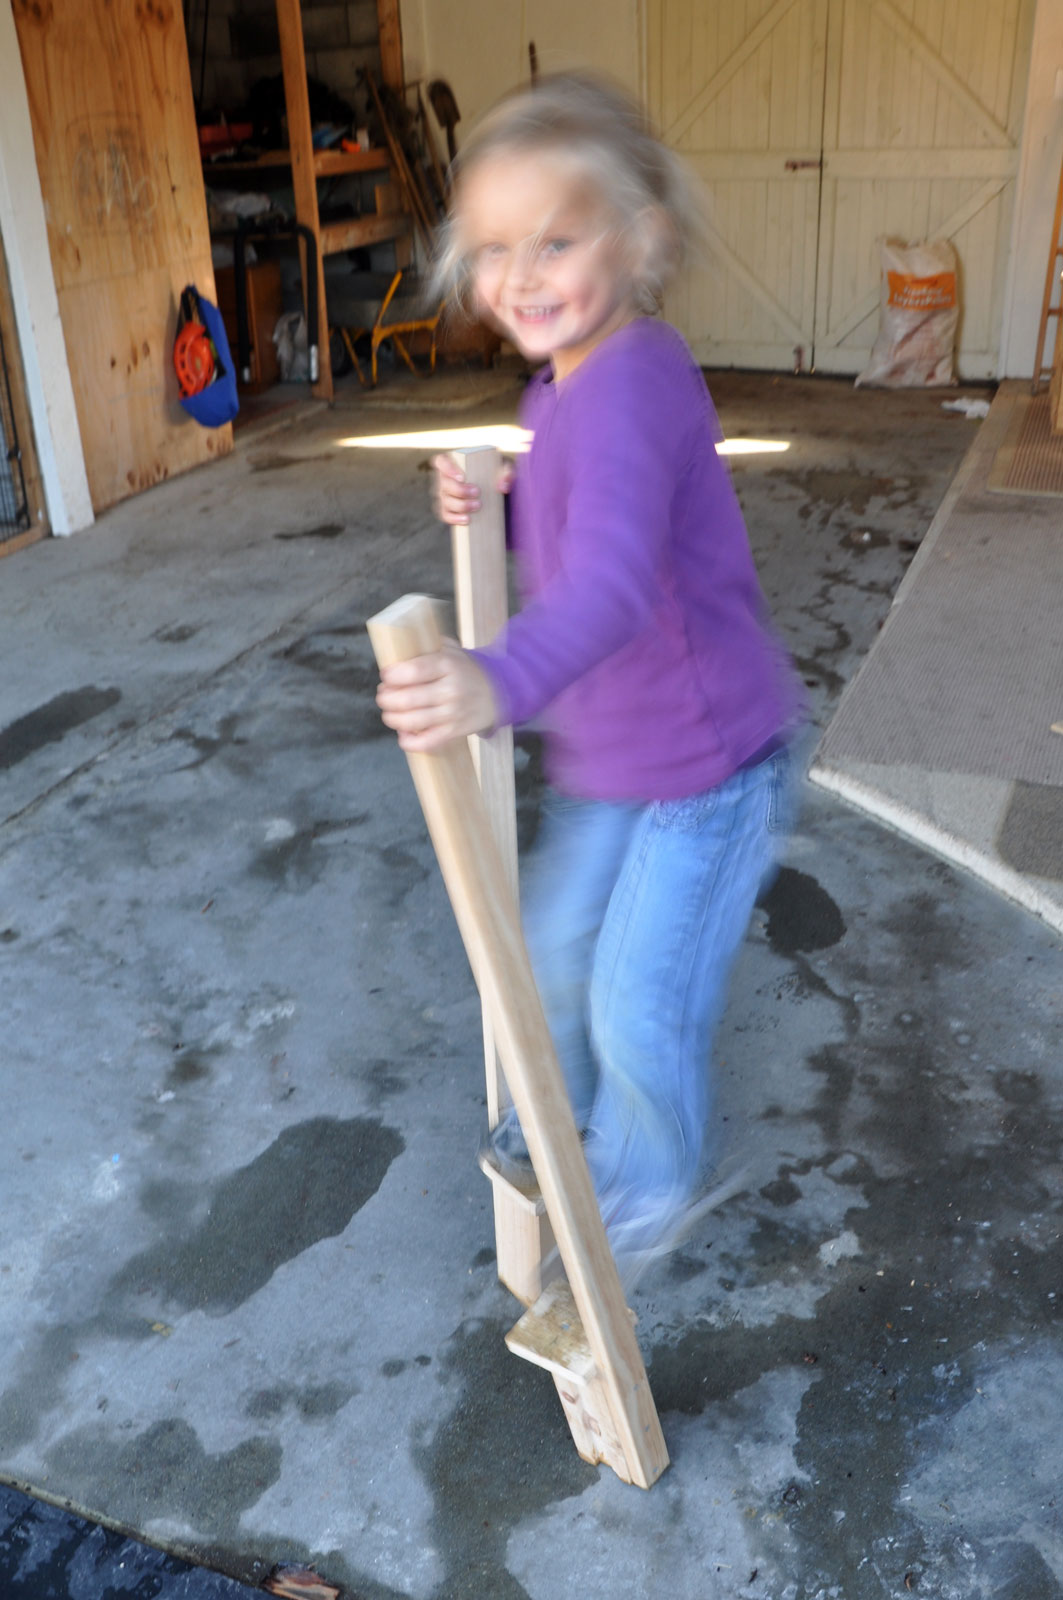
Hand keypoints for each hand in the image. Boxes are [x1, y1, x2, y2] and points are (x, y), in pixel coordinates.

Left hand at [376, 638, 499, 751]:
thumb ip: (428, 647)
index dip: (392, 675)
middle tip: (383, 695)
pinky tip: (402, 734)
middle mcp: (451, 690)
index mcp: (448, 665)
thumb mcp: (453, 651)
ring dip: (392, 718)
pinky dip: (409, 742)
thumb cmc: (468, 671)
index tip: (385, 675)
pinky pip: (427, 742)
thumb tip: (398, 649)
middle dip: (386, 698)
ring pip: (412, 721)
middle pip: (407, 699)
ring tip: (389, 713)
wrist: (501, 693)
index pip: (412, 671)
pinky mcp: (455, 732)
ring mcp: (453, 713)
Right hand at [431, 453, 515, 525]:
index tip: (462, 477)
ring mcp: (445, 496)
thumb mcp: (504, 470)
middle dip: (459, 490)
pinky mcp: (449, 510)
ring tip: (476, 506)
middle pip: (444, 484)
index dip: (447, 468)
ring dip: (459, 505)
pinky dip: (454, 518)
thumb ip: (507, 473)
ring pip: (445, 501)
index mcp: (453, 463)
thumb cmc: (497, 475)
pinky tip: (466, 520)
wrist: (497, 495)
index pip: (441, 462)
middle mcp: (445, 479)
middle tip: (477, 492)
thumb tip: (502, 487)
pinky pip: (445, 515)